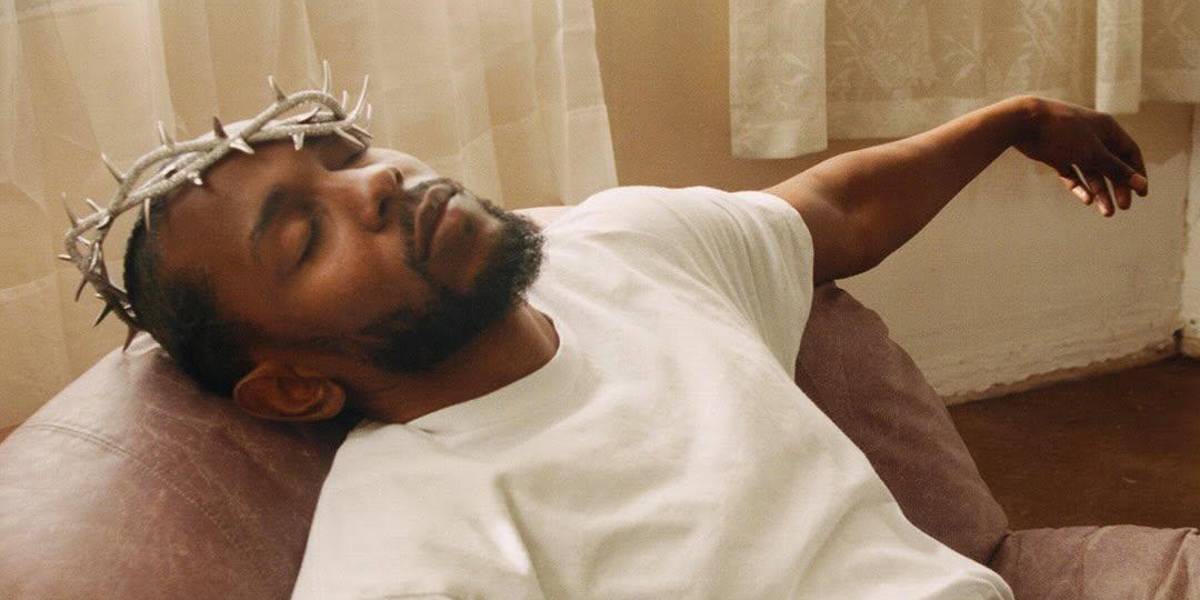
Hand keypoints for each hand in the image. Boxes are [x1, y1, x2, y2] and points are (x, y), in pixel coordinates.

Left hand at [1013, 96, 1148, 216]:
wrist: (1024, 122)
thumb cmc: (1063, 133)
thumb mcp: (1093, 153)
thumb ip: (1116, 169)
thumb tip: (1141, 184)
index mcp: (1107, 129)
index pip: (1129, 152)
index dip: (1137, 172)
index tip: (1142, 193)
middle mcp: (1092, 137)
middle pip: (1111, 165)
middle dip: (1118, 186)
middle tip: (1123, 207)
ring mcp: (1073, 147)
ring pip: (1092, 172)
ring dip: (1100, 191)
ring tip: (1107, 212)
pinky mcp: (1056, 155)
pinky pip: (1072, 173)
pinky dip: (1079, 186)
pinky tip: (1087, 199)